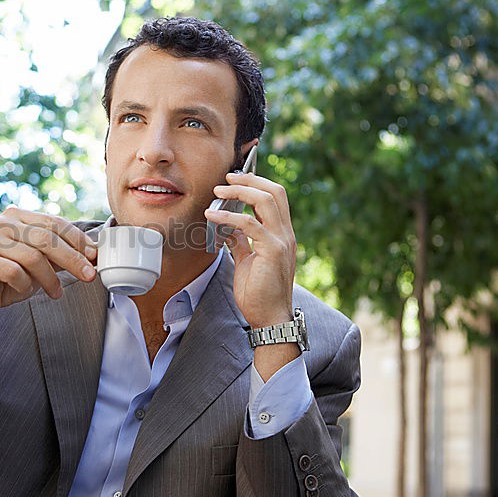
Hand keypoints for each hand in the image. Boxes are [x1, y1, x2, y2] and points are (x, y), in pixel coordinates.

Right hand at [0, 207, 97, 335]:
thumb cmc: (8, 278)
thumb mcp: (38, 264)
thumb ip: (60, 255)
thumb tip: (92, 254)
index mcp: (17, 216)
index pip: (53, 222)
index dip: (77, 239)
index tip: (94, 256)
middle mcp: (1, 223)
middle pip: (46, 238)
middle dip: (72, 258)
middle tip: (88, 275)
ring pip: (32, 256)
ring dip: (49, 278)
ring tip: (55, 292)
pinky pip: (14, 272)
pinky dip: (25, 285)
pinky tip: (25, 290)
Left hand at [203, 172, 295, 329]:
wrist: (269, 318)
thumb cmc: (258, 293)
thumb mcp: (247, 261)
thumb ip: (241, 242)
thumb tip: (228, 228)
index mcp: (281, 234)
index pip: (275, 198)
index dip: (256, 184)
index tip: (235, 180)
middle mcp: (286, 234)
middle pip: (275, 192)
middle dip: (250, 180)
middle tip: (227, 178)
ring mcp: (282, 241)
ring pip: (266, 200)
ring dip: (240, 191)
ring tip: (218, 192)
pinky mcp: (273, 250)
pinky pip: (249, 224)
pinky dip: (228, 216)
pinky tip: (212, 216)